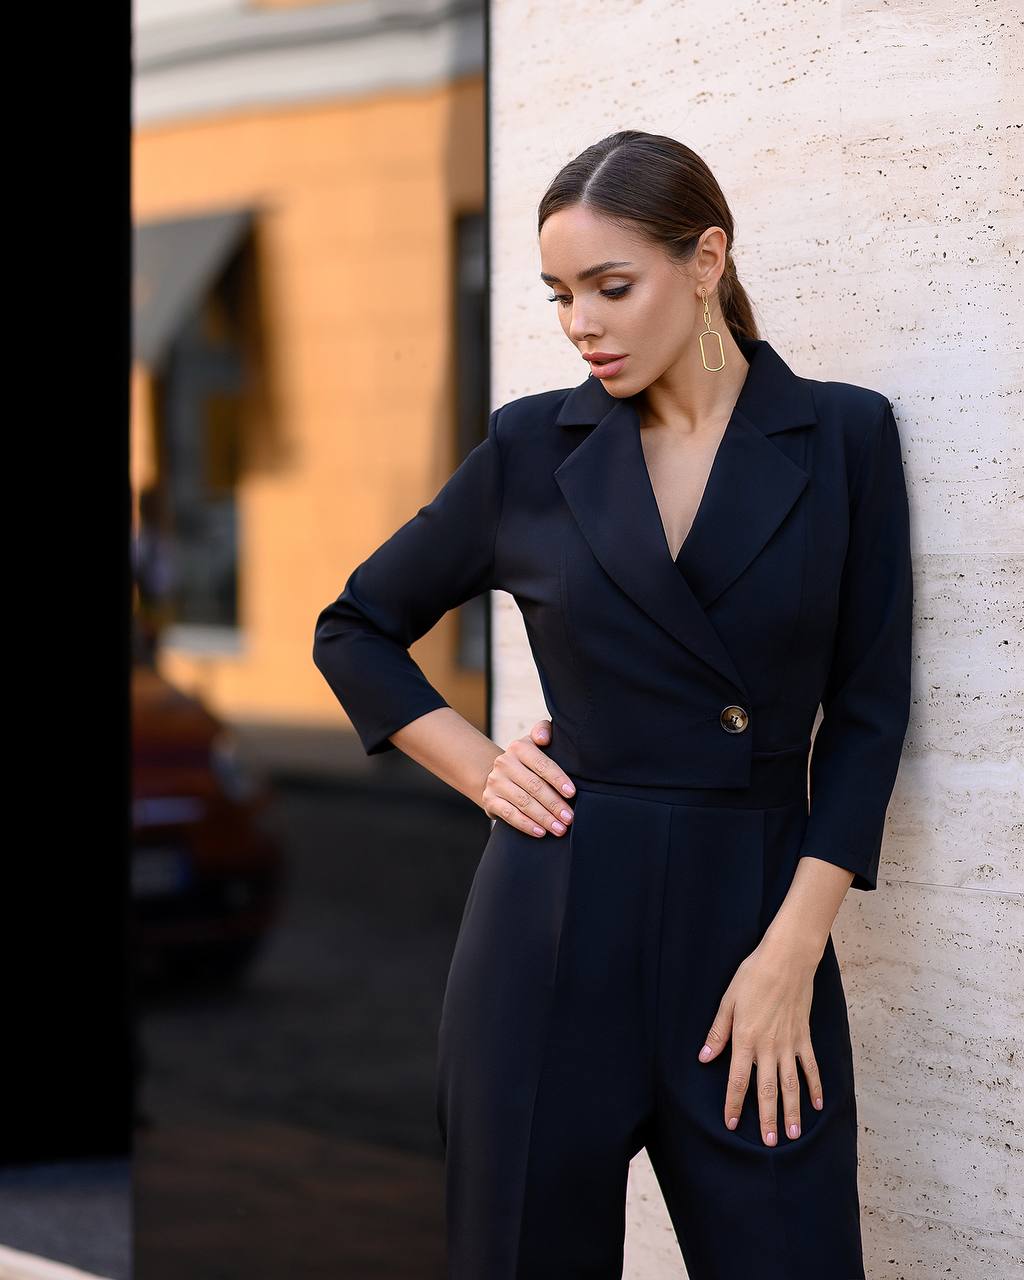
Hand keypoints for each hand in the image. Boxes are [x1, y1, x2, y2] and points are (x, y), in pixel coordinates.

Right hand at [482, 718, 575, 838]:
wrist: (501, 776)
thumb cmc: (530, 761)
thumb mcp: (536, 742)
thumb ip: (543, 731)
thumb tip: (544, 738)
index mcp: (520, 747)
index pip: (541, 764)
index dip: (558, 779)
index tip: (572, 793)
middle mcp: (504, 763)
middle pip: (534, 786)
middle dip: (554, 804)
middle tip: (569, 818)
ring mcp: (495, 782)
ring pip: (523, 802)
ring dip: (544, 817)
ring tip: (560, 829)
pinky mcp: (489, 800)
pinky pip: (509, 814)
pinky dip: (526, 825)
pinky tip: (540, 832)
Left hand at [696, 938, 824, 1145]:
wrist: (786, 960)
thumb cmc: (753, 977)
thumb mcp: (728, 1002)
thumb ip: (718, 1033)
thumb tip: (704, 1058)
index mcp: (745, 1039)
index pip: (737, 1080)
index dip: (734, 1104)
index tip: (731, 1124)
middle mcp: (768, 1047)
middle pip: (767, 1090)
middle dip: (767, 1118)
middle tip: (769, 1143)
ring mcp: (789, 1044)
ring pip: (791, 1085)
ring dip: (791, 1111)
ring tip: (791, 1134)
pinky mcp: (804, 1037)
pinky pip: (811, 1067)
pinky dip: (815, 1087)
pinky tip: (817, 1105)